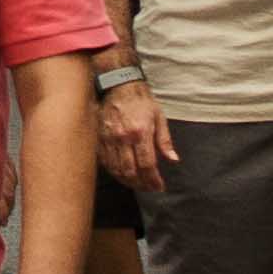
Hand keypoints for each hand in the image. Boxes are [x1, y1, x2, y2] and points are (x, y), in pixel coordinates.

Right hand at [98, 80, 173, 194]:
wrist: (119, 86)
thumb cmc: (141, 102)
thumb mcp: (159, 118)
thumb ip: (165, 141)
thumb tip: (173, 159)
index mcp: (141, 132)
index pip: (147, 164)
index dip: (153, 179)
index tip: (159, 186)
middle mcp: (123, 137)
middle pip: (131, 171)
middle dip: (141, 184)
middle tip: (149, 187)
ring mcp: (109, 139)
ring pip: (116, 169)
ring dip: (128, 181)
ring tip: (137, 184)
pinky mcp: (99, 138)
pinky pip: (105, 162)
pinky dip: (114, 172)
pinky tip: (123, 174)